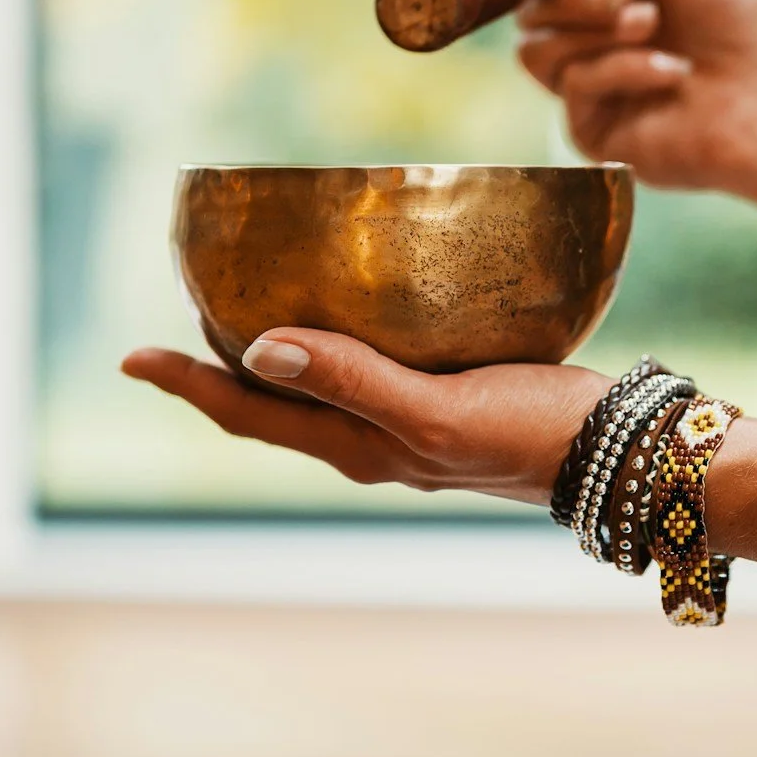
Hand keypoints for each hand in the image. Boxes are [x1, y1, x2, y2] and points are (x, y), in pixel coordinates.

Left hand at [120, 331, 605, 505]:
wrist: (625, 454)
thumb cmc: (535, 435)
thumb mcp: (438, 412)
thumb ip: (355, 380)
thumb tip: (260, 349)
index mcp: (359, 447)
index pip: (248, 413)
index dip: (187, 383)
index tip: (131, 355)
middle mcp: (374, 440)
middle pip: (272, 404)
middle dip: (219, 365)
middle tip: (181, 309)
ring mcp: (412, 423)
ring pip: (319, 386)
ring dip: (274, 351)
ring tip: (246, 301)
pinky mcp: (451, 397)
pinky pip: (369, 366)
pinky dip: (338, 337)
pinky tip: (356, 302)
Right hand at [516, 0, 756, 204]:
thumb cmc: (744, 21)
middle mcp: (597, 43)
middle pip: (531, 7)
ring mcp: (594, 91)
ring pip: (537, 49)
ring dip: (595, 29)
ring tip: (652, 26)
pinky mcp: (596, 134)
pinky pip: (572, 88)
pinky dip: (620, 69)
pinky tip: (671, 73)